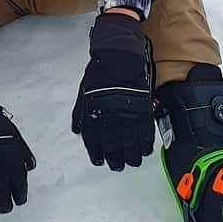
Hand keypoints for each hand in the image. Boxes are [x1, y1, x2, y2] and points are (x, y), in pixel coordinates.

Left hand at [71, 11, 154, 169]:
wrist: (117, 55)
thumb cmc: (99, 71)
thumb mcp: (83, 92)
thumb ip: (81, 114)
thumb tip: (77, 130)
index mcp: (94, 113)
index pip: (94, 140)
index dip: (97, 153)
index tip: (99, 161)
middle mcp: (109, 116)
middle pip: (112, 144)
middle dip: (115, 158)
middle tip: (117, 165)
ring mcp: (126, 112)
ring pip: (130, 141)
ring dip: (130, 154)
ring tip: (132, 162)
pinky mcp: (142, 107)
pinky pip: (144, 130)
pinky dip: (145, 142)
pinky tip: (144, 150)